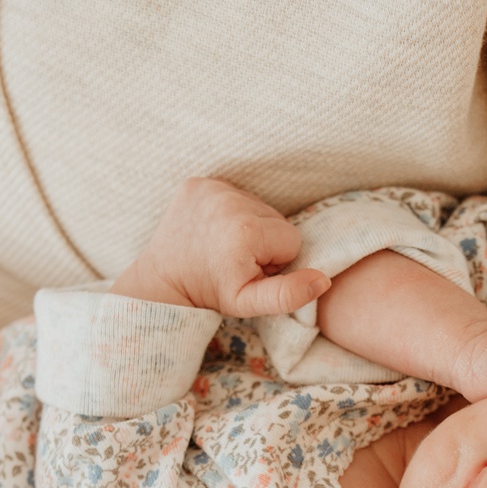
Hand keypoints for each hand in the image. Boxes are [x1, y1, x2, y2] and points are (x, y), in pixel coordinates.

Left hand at [112, 177, 329, 316]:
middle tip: (235, 261)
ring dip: (248, 227)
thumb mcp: (249, 303)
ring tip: (225, 247)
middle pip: (275, 220)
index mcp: (248, 230)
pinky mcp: (198, 183)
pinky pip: (233, 194)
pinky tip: (213, 231)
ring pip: (257, 207)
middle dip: (263, 243)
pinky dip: (229, 212)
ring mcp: (211, 188)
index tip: (248, 271)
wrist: (164, 283)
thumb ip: (288, 294)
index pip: (291, 240)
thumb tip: (322, 279)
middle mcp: (229, 201)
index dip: (276, 261)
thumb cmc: (210, 295)